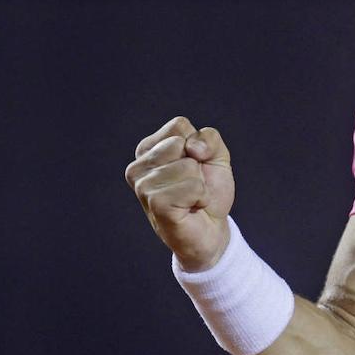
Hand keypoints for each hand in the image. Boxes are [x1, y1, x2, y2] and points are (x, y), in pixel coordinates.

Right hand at [125, 115, 234, 271]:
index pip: (178, 125)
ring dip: (200, 184)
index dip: (198, 145)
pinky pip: (193, 187)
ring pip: (188, 166)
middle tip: (192, 185)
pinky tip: (191, 208)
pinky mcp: (155, 204)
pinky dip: (201, 197)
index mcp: (148, 150)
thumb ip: (209, 137)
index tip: (194, 166)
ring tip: (191, 199)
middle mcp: (138, 167)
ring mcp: (143, 187)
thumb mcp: (216, 155)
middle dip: (198, 165)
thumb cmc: (209, 191)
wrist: (212, 229)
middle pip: (181, 143)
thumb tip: (192, 148)